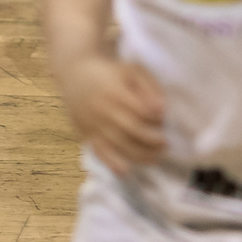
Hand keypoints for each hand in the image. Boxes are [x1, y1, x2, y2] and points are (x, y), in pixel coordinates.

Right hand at [55, 54, 166, 172]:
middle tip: (166, 144)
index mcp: (116, 91)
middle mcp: (104, 109)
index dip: (155, 118)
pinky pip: (99, 151)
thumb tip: (162, 109)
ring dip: (139, 155)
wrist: (75, 72)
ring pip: (118, 144)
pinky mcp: (86, 133)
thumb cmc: (109, 71)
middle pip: (131, 129)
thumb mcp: (131, 70)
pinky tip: (125, 171)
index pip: (140, 110)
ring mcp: (94, 123)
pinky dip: (111, 163)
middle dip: (152, 140)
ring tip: (156, 158)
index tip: (164, 120)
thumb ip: (149, 86)